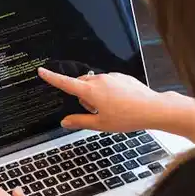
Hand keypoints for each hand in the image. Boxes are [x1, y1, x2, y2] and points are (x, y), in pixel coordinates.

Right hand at [38, 67, 194, 143]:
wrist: (152, 109)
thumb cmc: (127, 117)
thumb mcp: (100, 124)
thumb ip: (79, 121)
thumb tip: (65, 122)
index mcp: (90, 92)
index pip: (65, 83)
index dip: (52, 78)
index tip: (42, 71)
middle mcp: (99, 80)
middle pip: (81, 85)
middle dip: (82, 97)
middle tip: (95, 112)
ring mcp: (111, 77)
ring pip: (95, 84)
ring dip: (95, 95)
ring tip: (111, 109)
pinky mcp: (121, 77)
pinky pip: (108, 82)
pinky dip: (108, 92)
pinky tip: (119, 103)